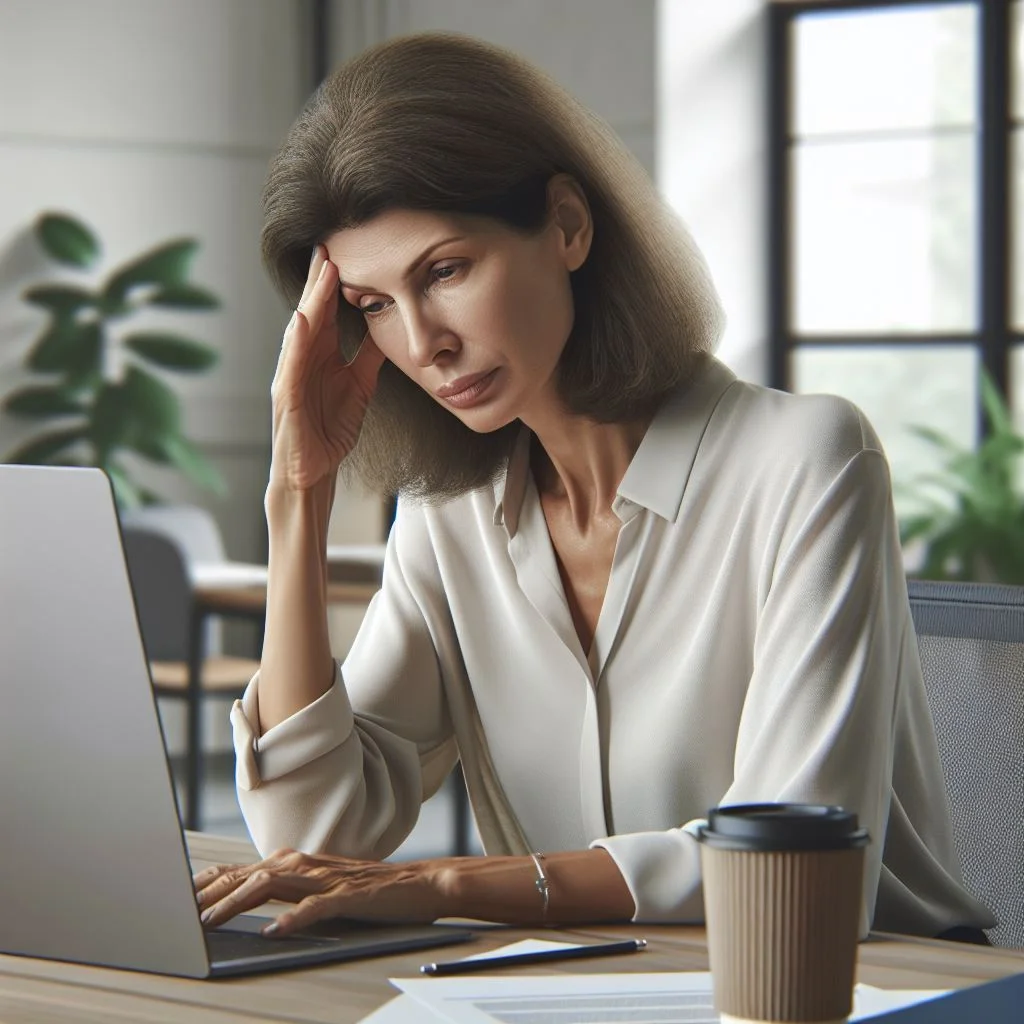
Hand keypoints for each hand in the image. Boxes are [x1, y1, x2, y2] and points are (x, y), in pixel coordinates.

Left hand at [193, 849, 449, 934]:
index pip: (239, 870)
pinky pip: (315, 907)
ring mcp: (325, 878)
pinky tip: (274, 931)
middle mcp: (303, 864)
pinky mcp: (347, 895)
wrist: (418, 883)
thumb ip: (282, 889)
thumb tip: (240, 898)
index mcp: (293, 863)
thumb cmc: (366, 890)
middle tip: (176, 914)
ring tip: (210, 921)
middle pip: (245, 875)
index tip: (174, 900)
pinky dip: (292, 918)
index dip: (205, 884)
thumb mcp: (316, 886)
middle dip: (208, 894)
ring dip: (236, 903)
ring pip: (271, 886)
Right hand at [269, 245, 385, 491]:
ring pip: (299, 333)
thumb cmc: (330, 428)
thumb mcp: (360, 385)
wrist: (314, 470)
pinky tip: (301, 322)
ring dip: (310, 302)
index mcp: (319, 356)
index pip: (325, 313)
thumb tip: (385, 327)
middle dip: (318, 281)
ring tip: (321, 273)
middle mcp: (301, 360)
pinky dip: (295, 344)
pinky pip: (290, 367)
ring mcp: (291, 377)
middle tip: (328, 246)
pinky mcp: (287, 399)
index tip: (343, 252)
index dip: (333, 285)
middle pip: (311, 313)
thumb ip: (368, 356)